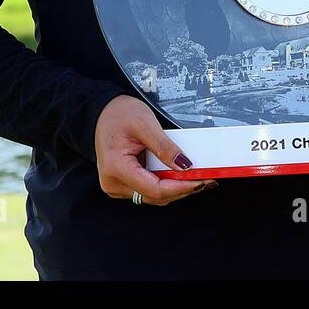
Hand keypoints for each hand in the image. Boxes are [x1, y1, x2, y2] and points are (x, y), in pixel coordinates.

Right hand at [94, 94, 217, 205]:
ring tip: (198, 178)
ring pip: (153, 196)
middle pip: (155, 196)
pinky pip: (148, 189)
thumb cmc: (118, 114)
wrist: (101, 112)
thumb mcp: (145, 124)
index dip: (181, 187)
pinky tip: (181, 178)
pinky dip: (166, 185)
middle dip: (182, 189)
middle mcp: (113, 182)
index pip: (154, 189)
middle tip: (207, 180)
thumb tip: (185, 165)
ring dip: (176, 189)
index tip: (201, 181)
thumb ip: (165, 147)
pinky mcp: (122, 183)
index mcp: (116, 167)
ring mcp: (116, 185)